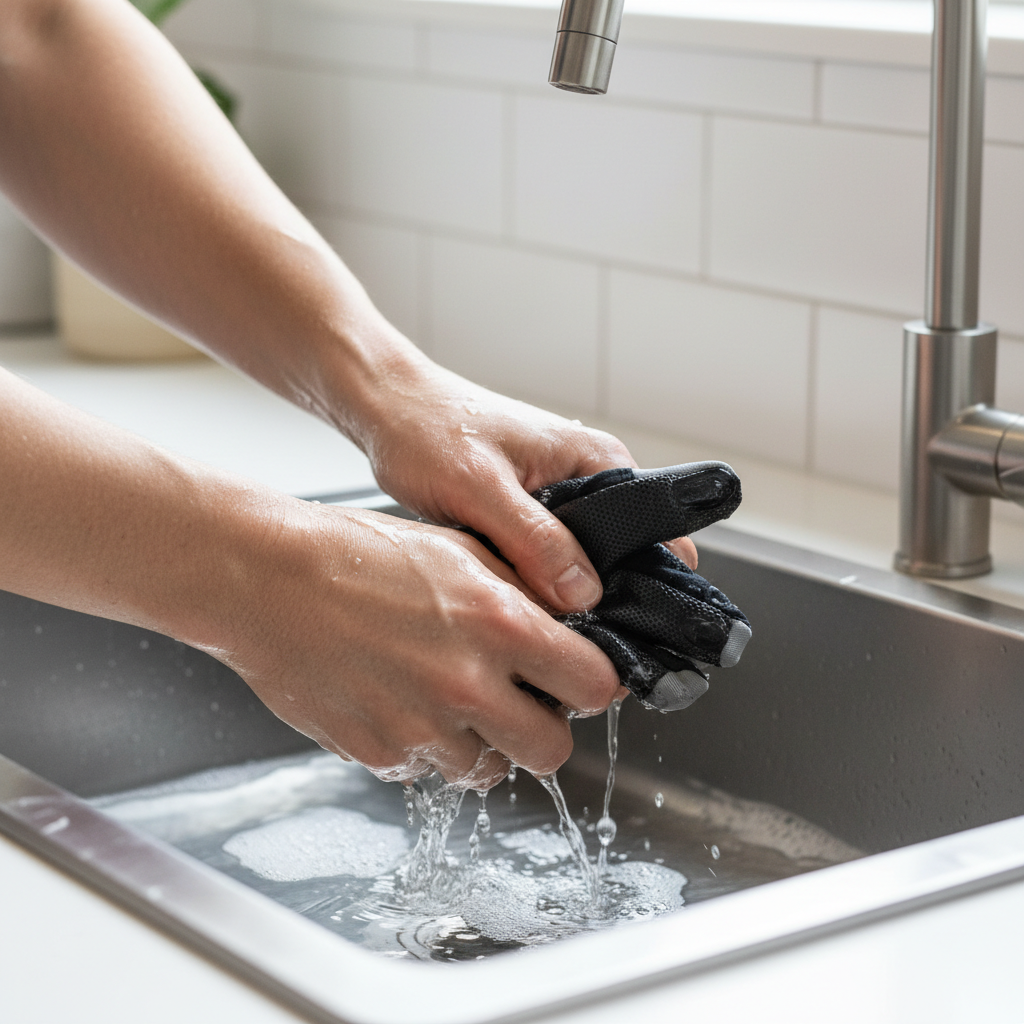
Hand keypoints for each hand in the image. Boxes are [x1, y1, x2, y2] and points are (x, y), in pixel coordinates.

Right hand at [211, 503, 621, 788]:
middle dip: (546, 729)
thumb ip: (525, 593)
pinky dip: (425, 747)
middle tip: (525, 703)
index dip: (593, 684)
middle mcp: (467, 684)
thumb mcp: (460, 549)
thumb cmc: (358, 554)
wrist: (269, 580)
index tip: (580, 680)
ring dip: (481, 741)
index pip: (594, 685)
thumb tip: (572, 626)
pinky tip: (401, 700)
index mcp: (500, 623)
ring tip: (448, 695)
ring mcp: (421, 728)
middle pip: (552, 750)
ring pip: (488, 769)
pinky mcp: (378, 754)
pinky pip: (425, 770)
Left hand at [354, 358, 697, 613]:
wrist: (387, 411)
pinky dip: (537, 588)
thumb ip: (534, 537)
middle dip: (606, 599)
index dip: (653, 581)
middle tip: (573, 637)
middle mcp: (588, 481)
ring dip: (566, 597)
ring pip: (583, 567)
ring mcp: (560, 502)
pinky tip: (516, 608)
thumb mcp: (480, 484)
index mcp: (597, 460)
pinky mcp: (530, 520)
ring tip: (540, 626)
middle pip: (623, 557)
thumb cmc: (428, 426)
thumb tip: (583, 592)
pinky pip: (549, 564)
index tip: (631, 627)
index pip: (657, 529)